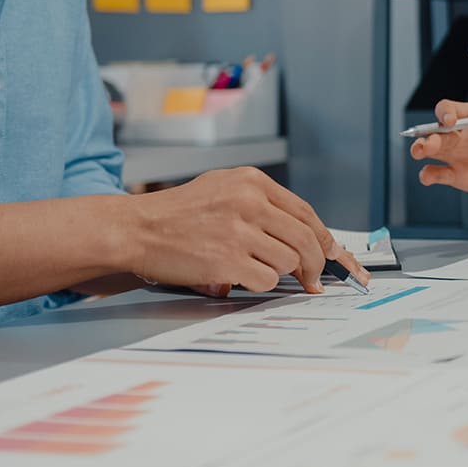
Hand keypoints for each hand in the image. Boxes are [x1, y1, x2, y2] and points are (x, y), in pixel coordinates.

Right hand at [124, 167, 369, 294]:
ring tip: (255, 268)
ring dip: (280, 273)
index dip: (323, 238)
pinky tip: (241, 276)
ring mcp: (239, 231)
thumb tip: (306, 235)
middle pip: (306, 239)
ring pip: (289, 262)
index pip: (305, 212)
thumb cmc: (178, 213)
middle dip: (315, 264)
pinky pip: (267, 280)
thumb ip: (263, 205)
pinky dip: (260, 284)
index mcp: (252, 182)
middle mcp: (249, 202)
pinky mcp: (228, 260)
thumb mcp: (223, 188)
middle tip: (313, 278)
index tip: (331, 254)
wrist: (136, 228)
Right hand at [409, 100, 467, 226]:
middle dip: (427, 134)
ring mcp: (456, 156)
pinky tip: (429, 176)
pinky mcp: (457, 176)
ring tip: (420, 152)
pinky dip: (428, 174)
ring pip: (429, 150)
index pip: (450, 109)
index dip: (445, 112)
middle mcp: (460, 135)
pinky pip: (436, 173)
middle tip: (430, 144)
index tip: (450, 121)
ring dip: (420, 149)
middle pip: (434, 130)